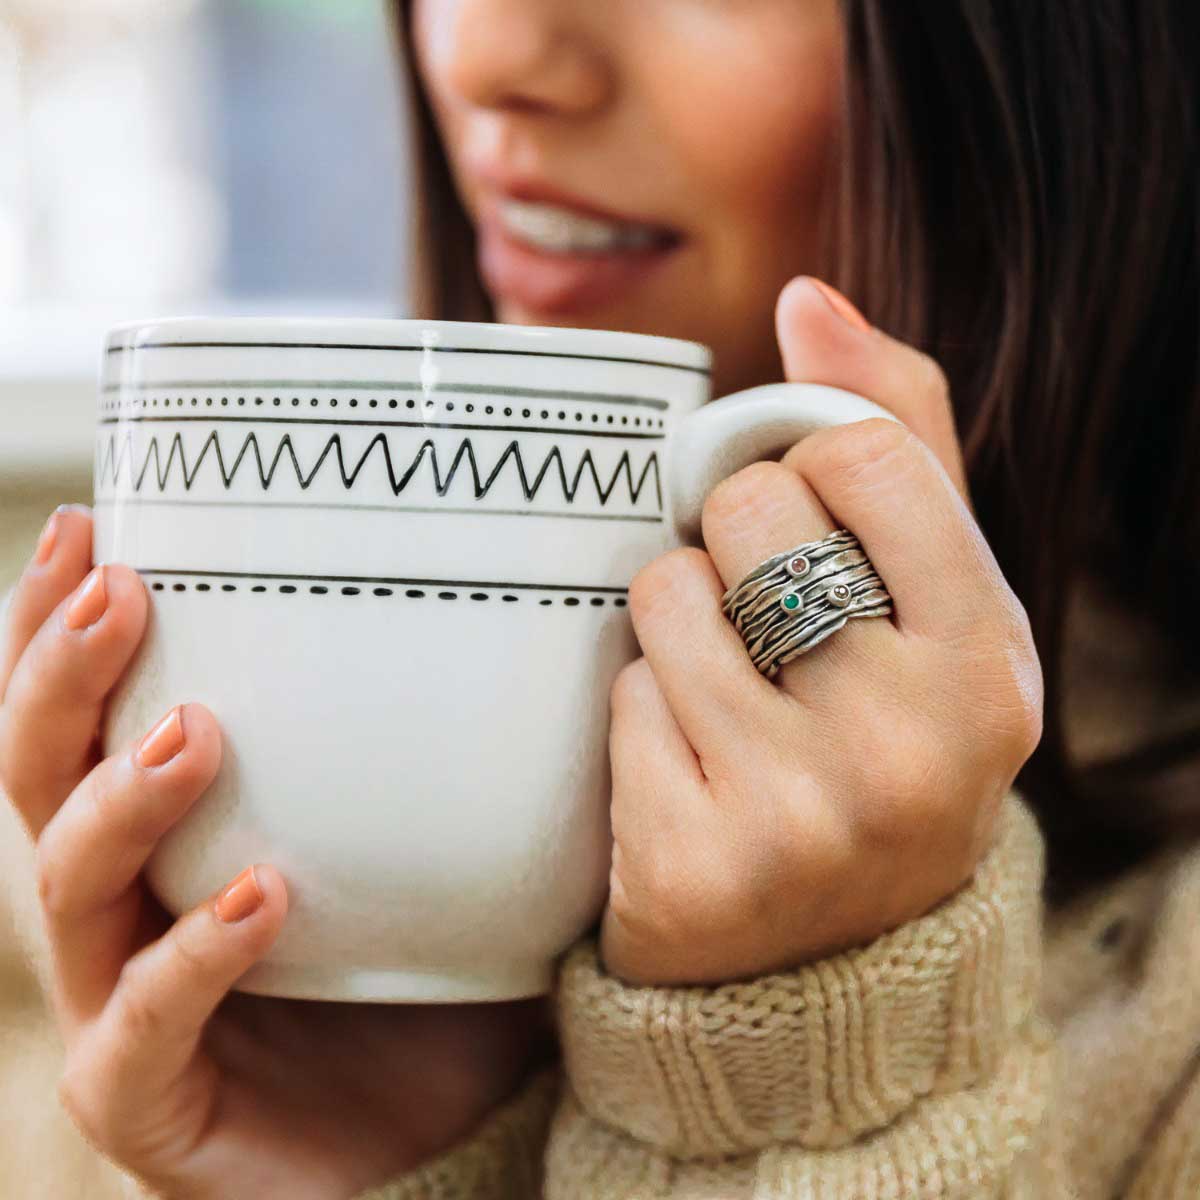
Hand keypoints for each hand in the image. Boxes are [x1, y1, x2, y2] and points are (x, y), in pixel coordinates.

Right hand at [0, 508, 555, 1199]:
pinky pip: (145, 1024)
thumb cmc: (426, 971)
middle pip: (42, 777)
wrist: (442, 1133)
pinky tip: (261, 898)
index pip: (89, 714)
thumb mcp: (432, 836)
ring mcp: (122, 1002)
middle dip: (61, 679)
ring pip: (71, 885)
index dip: (60, 624)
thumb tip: (527, 611)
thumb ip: (442, 742)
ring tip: (196, 733)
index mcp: (168, 832)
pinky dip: (196, 954)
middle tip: (116, 594)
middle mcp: (124, 904)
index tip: (97, 526)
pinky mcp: (148, 1099)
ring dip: (122, 797)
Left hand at [601, 276, 1043, 986]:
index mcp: (988, 664)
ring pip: (666, 597)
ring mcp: (804, 815)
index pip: (864, 453)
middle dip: (734, 547)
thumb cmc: (881, 740)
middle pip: (749, 511)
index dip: (808, 468)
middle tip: (765, 625)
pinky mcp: (694, 868)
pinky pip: (621, 699)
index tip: (809, 525)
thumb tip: (810, 296)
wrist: (831, 958)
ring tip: (728, 698)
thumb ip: (897, 440)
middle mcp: (914, 744)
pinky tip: (689, 770)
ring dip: (677, 629)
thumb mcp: (933, 607)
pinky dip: (640, 714)